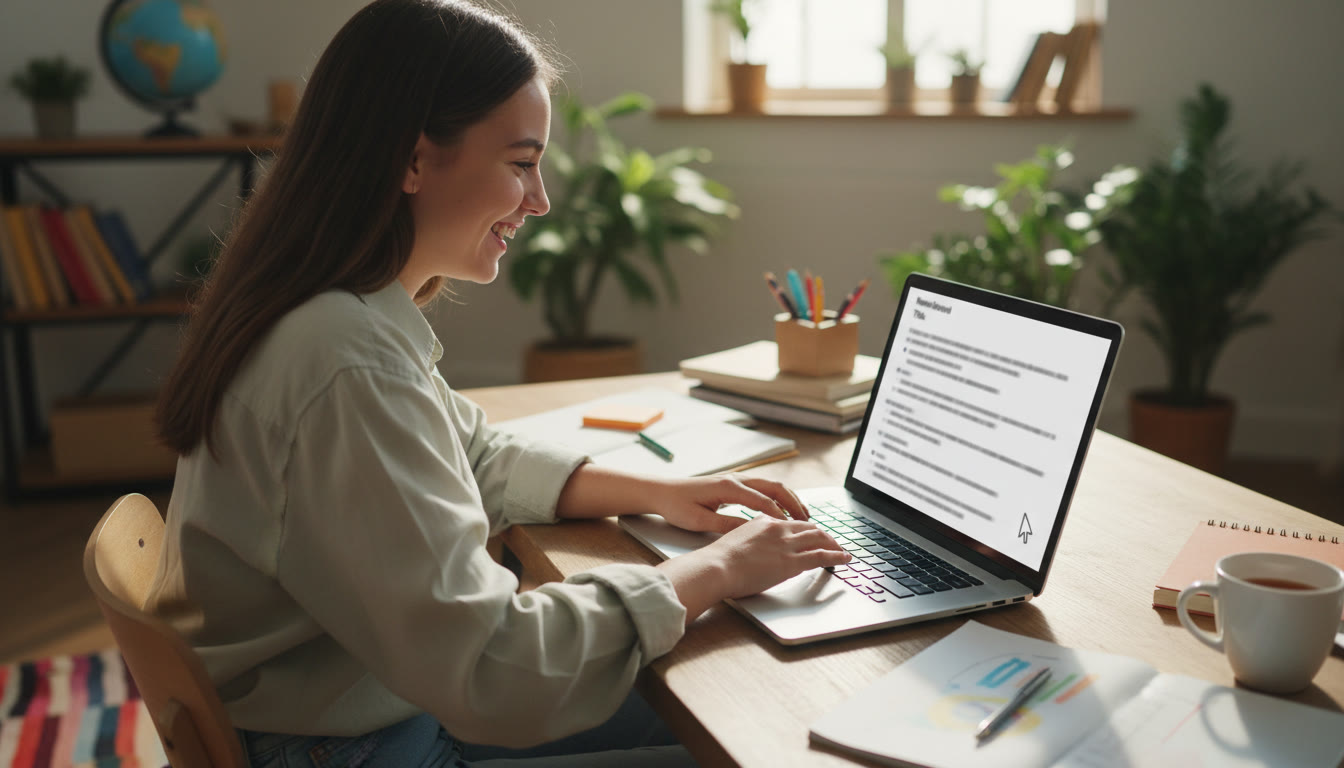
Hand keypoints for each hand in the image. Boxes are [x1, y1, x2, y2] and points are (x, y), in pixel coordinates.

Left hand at [650, 474, 808, 533]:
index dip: (781, 517)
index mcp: (728, 487)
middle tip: (808, 521)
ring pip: (770, 485)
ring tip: (802, 515)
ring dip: (788, 498)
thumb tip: (752, 530)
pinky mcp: (732, 484)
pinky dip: (776, 497)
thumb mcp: (700, 521)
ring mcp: (735, 479)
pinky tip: (781, 510)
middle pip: (774, 488)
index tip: (794, 531)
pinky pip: (762, 487)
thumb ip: (727, 524)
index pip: (764, 501)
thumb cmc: (676, 506)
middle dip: (794, 504)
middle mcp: (735, 479)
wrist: (660, 491)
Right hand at [705, 515, 851, 598]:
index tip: (812, 534)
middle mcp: (778, 529)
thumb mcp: (735, 539)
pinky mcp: (792, 562)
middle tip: (832, 542)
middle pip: (810, 528)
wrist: (716, 567)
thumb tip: (752, 541)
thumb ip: (749, 536)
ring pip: (820, 539)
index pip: (792, 522)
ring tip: (842, 551)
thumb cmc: (719, 560)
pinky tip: (845, 559)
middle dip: (824, 535)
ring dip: (834, 545)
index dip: (806, 528)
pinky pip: (822, 556)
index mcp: (764, 522)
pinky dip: (837, 556)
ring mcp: (786, 545)